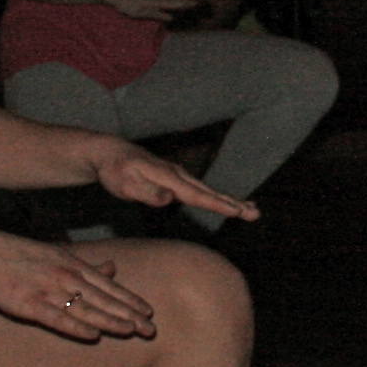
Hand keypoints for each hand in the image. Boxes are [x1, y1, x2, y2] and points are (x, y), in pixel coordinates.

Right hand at [0, 234, 159, 342]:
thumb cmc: (25, 256)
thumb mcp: (61, 256)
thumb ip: (88, 266)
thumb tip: (113, 267)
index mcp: (74, 267)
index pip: (108, 287)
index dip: (129, 300)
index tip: (149, 313)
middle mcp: (66, 278)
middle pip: (103, 300)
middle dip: (128, 315)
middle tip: (150, 330)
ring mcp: (48, 291)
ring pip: (85, 309)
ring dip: (109, 320)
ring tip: (130, 331)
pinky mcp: (29, 305)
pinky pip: (56, 318)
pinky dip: (75, 327)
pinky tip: (92, 336)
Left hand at [90, 142, 258, 223]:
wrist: (111, 152)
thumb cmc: (116, 171)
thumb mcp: (125, 185)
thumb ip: (147, 193)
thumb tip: (169, 199)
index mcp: (168, 178)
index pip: (196, 195)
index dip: (217, 204)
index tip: (236, 211)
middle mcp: (178, 175)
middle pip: (209, 192)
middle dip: (233, 203)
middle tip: (255, 214)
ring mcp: (179, 175)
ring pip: (208, 190)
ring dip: (231, 200)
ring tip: (253, 210)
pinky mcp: (177, 179)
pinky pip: (202, 189)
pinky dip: (219, 197)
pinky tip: (229, 202)